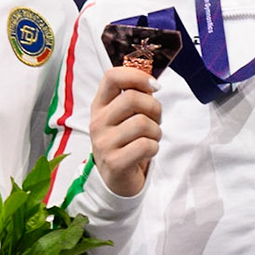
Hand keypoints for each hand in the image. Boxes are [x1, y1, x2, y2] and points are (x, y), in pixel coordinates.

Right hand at [91, 65, 161, 196]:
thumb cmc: (125, 142)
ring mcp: (104, 143)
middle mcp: (98, 122)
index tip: (153, 86)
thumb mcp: (124, 116)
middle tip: (155, 120)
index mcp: (100, 105)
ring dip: (156, 131)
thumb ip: (135, 96)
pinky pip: (145, 145)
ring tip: (150, 138)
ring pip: (143, 123)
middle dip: (154, 108)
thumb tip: (151, 81)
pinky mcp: (114, 162)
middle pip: (133, 98)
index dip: (137, 76)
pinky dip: (154, 148)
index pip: (112, 77)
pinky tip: (147, 152)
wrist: (115, 178)